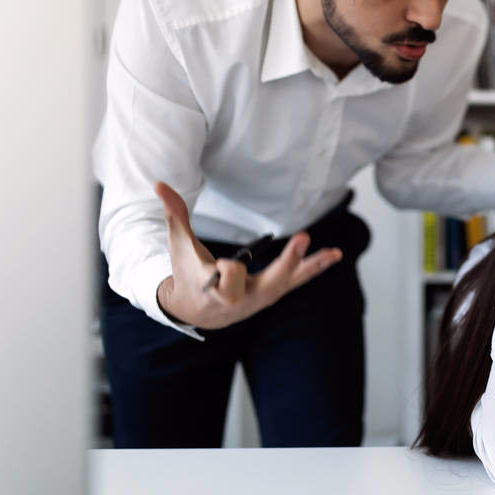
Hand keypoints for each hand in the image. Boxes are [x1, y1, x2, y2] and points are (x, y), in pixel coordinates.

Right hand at [154, 181, 342, 328]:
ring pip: (290, 282)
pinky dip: (314, 268)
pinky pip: (297, 280)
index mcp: (216, 292)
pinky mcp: (273, 292)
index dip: (228, 269)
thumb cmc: (187, 273)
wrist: (196, 309)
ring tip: (335, 252)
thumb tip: (159, 184)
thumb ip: (173, 215)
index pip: (230, 278)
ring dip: (312, 265)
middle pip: (269, 282)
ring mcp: (262, 297)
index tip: (223, 263)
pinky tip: (334, 255)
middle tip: (304, 236)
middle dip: (287, 261)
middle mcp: (243, 300)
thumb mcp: (179, 245)